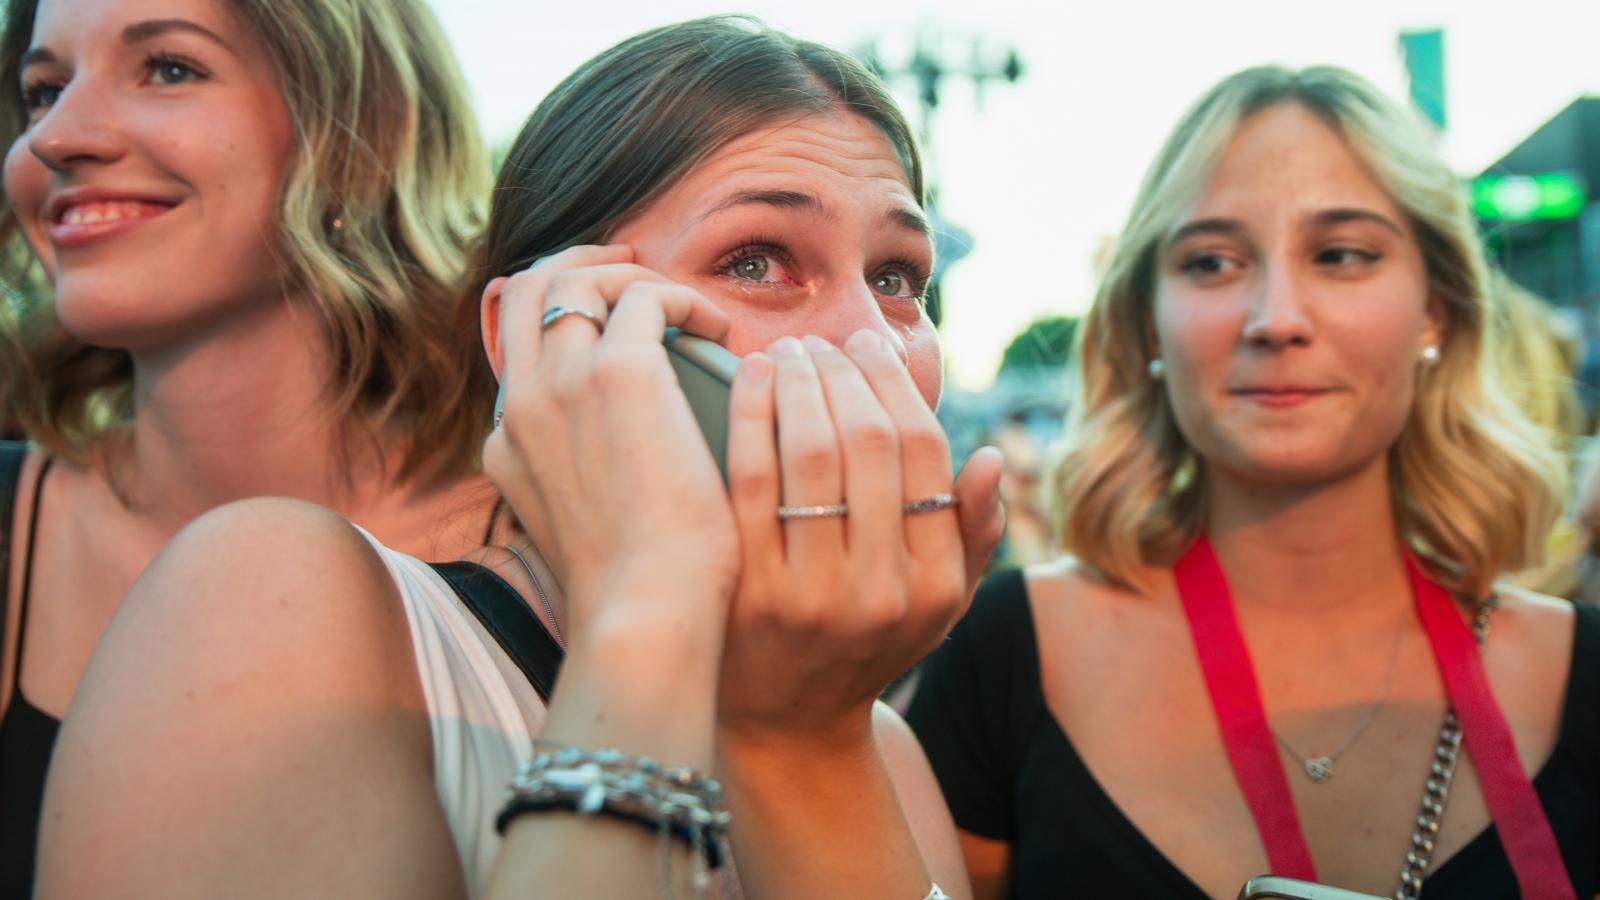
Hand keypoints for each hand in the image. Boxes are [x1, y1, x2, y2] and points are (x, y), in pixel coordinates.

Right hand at [480, 245, 738, 634]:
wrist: (641, 615)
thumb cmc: (635, 593)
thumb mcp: (588, 537)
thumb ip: (590, 490)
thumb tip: (629, 469)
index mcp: (508, 445)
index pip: (516, 353)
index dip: (559, 322)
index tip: (609, 320)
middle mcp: (522, 405)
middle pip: (527, 292)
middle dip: (577, 266)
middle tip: (632, 272)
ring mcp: (563, 384)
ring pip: (579, 280)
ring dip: (633, 278)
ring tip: (686, 304)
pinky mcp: (619, 374)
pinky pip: (648, 297)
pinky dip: (684, 301)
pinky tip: (719, 330)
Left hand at [716, 330, 1003, 749]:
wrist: (783, 724)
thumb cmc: (865, 646)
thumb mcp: (938, 606)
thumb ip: (971, 534)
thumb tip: (991, 459)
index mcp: (934, 584)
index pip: (925, 453)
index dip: (895, 384)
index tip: (870, 345)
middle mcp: (879, 590)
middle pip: (869, 443)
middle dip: (845, 372)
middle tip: (824, 341)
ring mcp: (810, 593)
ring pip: (810, 452)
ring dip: (800, 382)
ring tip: (789, 353)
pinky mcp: (747, 590)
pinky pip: (750, 479)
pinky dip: (750, 415)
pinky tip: (748, 380)